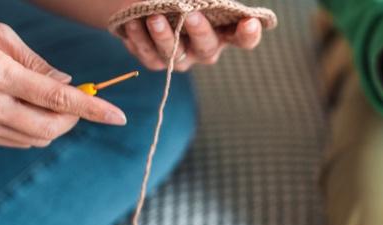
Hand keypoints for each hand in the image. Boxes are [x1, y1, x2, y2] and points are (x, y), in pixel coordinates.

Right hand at [0, 15, 125, 147]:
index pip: (56, 99)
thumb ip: (36, 62)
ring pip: (36, 138)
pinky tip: (29, 110)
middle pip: (50, 127)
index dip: (92, 109)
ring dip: (55, 126)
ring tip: (51, 103)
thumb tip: (69, 85)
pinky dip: (34, 130)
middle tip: (82, 103)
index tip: (119, 116)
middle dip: (75, 119)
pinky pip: (18, 141)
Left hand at [119, 11, 262, 71]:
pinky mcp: (156, 61)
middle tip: (191, 14)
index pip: (243, 38)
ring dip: (164, 36)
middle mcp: (204, 48)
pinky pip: (149, 56)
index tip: (249, 22)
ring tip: (153, 17)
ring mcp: (181, 58)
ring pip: (175, 55)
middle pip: (207, 47)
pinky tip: (133, 23)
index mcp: (222, 30)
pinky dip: (140, 40)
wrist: (142, 3)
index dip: (249, 34)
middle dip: (200, 31)